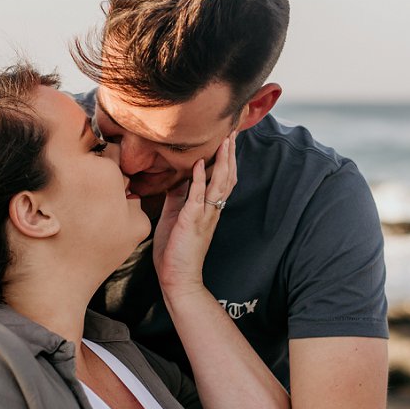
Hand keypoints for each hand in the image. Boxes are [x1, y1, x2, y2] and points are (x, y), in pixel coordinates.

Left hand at [153, 132, 236, 295]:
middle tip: (234, 130)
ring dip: (222, 161)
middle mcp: (211, 209)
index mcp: (208, 208)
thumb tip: (175, 177)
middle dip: (230, 153)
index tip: (228, 138)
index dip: (227, 158)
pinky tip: (199, 163)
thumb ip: (179, 196)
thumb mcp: (175, 215)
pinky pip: (198, 196)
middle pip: (228, 176)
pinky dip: (199, 179)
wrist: (178, 278)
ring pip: (220, 183)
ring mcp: (204, 215)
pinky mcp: (192, 221)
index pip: (223, 178)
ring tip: (225, 140)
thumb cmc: (175, 250)